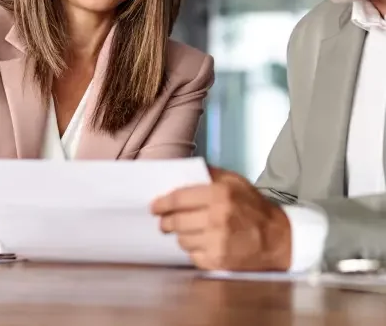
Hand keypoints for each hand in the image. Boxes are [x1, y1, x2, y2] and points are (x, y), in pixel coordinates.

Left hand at [151, 166, 290, 271]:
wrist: (278, 238)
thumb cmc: (254, 207)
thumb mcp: (235, 181)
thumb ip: (209, 174)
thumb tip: (182, 172)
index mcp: (219, 194)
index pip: (179, 199)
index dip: (162, 203)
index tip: (155, 206)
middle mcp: (217, 218)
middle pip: (176, 221)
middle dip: (166, 221)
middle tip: (164, 221)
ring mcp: (217, 242)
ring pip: (181, 239)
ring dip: (181, 234)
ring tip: (188, 230)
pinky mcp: (218, 261)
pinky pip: (192, 255)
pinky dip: (193, 249)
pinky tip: (202, 243)